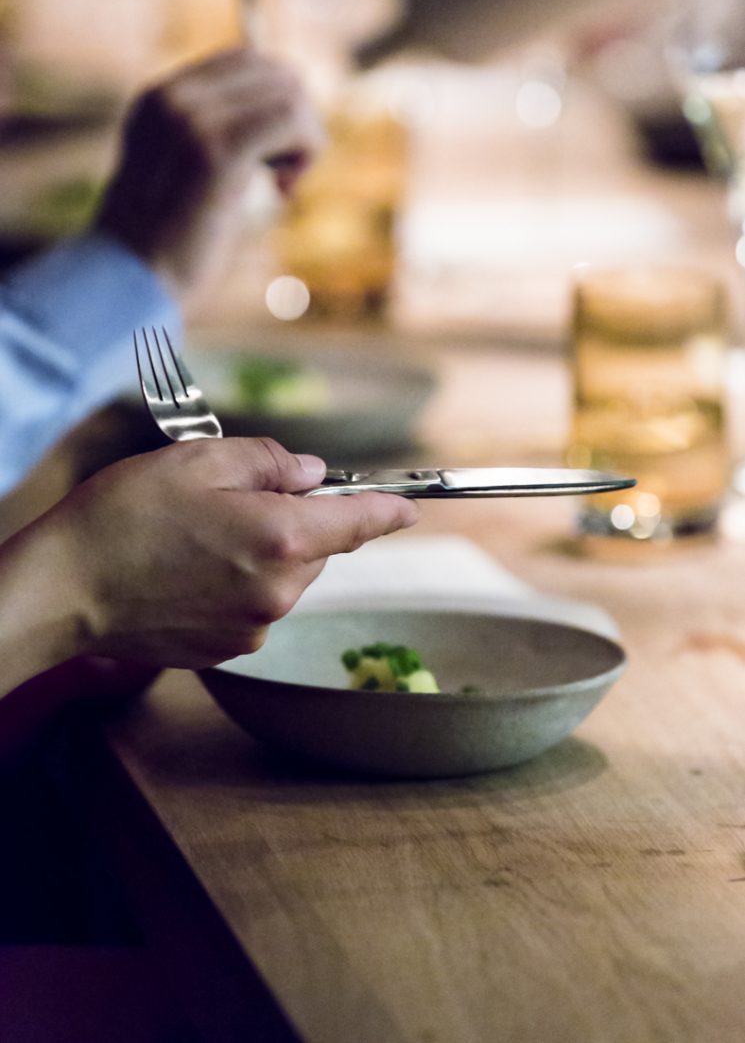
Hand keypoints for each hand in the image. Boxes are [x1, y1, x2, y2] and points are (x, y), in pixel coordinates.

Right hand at [3, 438, 417, 676]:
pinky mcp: (228, 648)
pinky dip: (239, 583)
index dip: (387, 510)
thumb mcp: (200, 461)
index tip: (410, 508)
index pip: (357, 523)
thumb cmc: (127, 515)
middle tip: (234, 499)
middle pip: (316, 547)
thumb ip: (270, 463)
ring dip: (264, 552)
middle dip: (295, 520)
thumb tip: (311, 475)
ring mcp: (254, 626)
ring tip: (198, 537)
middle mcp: (280, 591)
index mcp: (282, 539)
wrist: (67, 588)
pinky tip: (189, 570)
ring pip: (285, 576)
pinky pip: (255, 605)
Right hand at [94, 46, 323, 307]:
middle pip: (276, 73)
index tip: (270, 160)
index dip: (278, 106)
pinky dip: (306, 154)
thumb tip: (287, 109)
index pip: (248, 62)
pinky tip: (282, 191)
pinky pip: (293, 122)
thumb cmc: (163, 246)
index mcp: (160, 97)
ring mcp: (192, 118)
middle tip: (281, 176)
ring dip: (304, 142)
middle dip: (297, 123)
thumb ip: (218, 138)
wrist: (130, 282)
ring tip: (279, 186)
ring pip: (291, 95)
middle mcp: (174, 97)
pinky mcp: (217, 150)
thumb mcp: (185, 176)